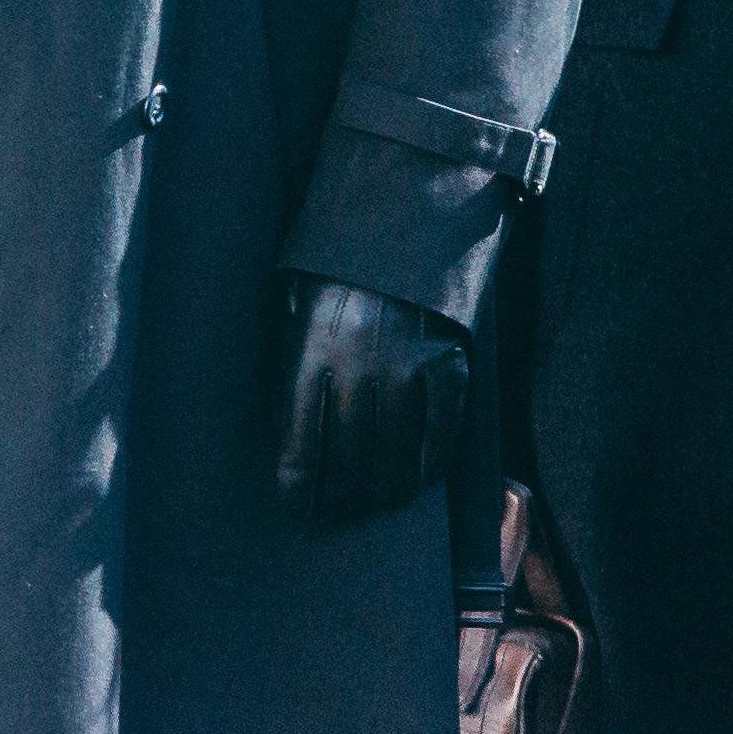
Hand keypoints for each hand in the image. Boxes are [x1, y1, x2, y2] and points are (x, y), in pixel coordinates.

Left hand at [274, 277, 469, 524]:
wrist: (401, 222)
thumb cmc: (332, 271)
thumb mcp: (292, 308)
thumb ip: (289, 363)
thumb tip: (283, 429)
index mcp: (309, 350)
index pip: (300, 440)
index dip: (299, 484)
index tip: (298, 507)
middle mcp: (359, 363)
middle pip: (350, 454)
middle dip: (342, 494)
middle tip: (340, 511)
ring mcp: (409, 365)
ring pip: (397, 450)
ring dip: (387, 488)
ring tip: (379, 502)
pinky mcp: (449, 362)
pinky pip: (441, 428)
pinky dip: (431, 460)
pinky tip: (420, 478)